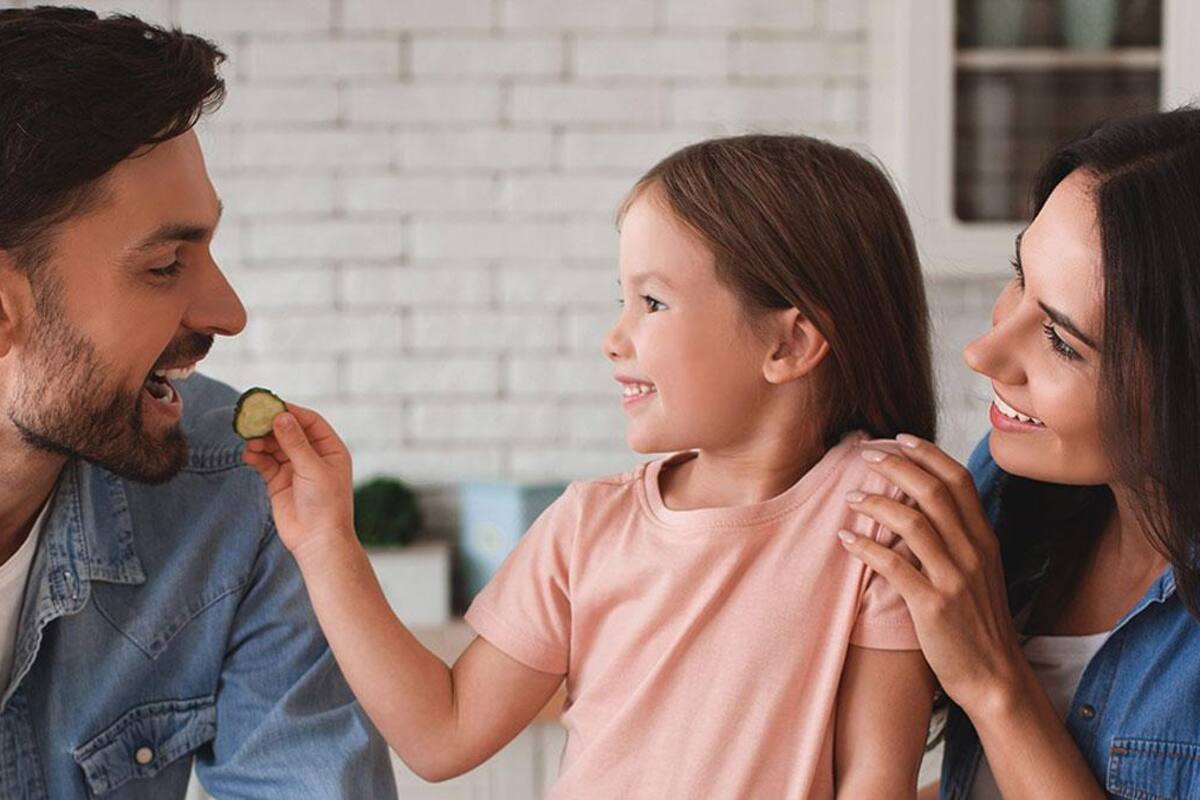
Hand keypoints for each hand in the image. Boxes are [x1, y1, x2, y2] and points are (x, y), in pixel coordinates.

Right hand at [241, 403, 356, 563]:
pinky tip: (248, 455)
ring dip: (261, 442)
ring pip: (274, 446)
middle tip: (252, 421)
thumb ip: (295, 442)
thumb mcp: (312, 468)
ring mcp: (295, 469)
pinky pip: (265, 463)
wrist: (317, 540)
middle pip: (289, 432)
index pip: (310, 422)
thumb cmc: (325, 504)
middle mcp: (313, 456)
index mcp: (330, 449)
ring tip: (249, 441)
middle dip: (270, 426)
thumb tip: (281, 416)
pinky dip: (256, 457)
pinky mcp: (279, 482)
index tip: (270, 405)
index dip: (291, 412)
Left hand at [839, 434, 1025, 714]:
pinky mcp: (933, 606)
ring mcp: (955, 579)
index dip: (928, 454)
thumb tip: (927, 503)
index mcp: (985, 540)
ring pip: (913, 523)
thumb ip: (960, 537)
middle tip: (866, 455)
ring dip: (876, 503)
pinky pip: (894, 566)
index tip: (900, 438)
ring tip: (849, 497)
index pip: (959, 481)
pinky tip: (847, 539)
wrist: (995, 676)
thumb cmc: (979, 622)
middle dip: (897, 466)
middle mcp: (973, 553)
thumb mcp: (980, 572)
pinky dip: (867, 547)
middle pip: (933, 492)